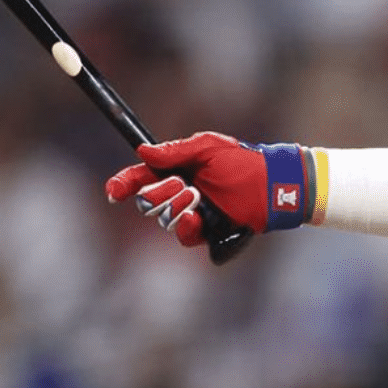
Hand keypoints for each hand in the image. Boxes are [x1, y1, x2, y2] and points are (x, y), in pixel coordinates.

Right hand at [104, 132, 311, 248]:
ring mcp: (195, 215)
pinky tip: (198, 219)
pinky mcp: (208, 233)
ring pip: (165, 222)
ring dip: (176, 209)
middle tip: (180, 185)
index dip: (124, 183)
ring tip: (197, 199)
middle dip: (158, 195)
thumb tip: (143, 151)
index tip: (115, 190)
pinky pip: (186, 239)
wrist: (273, 186)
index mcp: (179, 170)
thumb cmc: (244, 162)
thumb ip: (176, 151)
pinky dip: (188, 229)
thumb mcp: (209, 148)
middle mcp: (182, 194)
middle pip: (148, 202)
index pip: (142, 178)